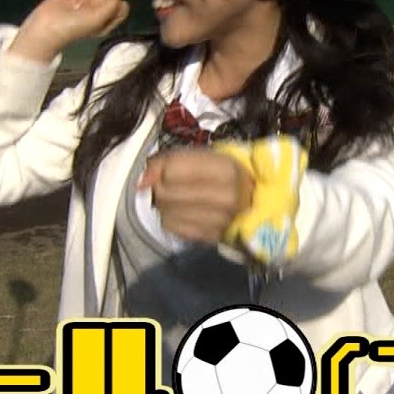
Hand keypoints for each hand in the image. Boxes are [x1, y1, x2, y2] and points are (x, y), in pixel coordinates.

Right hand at [9, 0, 129, 60]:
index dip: (114, 5)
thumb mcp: (98, 20)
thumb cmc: (74, 28)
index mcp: (109, 20)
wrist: (46, 25)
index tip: (102, 11)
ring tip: (76, 6)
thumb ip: (113, 4)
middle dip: (98, 0)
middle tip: (83, 11)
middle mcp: (101, 8)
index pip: (122, 5)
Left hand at [139, 148, 254, 243]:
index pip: (172, 169)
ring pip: (165, 212)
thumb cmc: (221, 174)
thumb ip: (168, 161)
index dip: (159, 168)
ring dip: (164, 205)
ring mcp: (220, 220)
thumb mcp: (202, 156)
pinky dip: (170, 219)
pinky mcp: (211, 238)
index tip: (162, 169)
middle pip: (165, 193)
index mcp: (227, 168)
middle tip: (169, 185)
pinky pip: (171, 227)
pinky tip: (182, 213)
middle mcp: (226, 196)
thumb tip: (141, 182)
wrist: (253, 202)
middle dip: (159, 188)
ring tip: (178, 199)